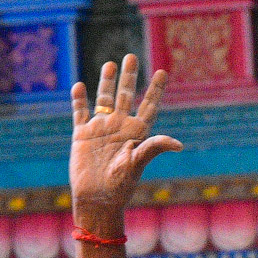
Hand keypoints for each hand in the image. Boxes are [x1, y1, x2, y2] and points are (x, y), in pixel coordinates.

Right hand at [69, 55, 178, 222]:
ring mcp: (100, 129)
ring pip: (104, 99)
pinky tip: (80, 86)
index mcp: (137, 133)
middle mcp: (120, 127)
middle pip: (125, 96)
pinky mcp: (82, 134)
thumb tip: (178, 143)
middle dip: (128, 77)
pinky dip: (79, 99)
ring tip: (110, 64)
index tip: (163, 71)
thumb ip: (153, 148)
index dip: (155, 89)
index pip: (148, 105)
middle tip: (131, 57)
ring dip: (106, 82)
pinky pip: (80, 112)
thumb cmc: (121, 185)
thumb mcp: (137, 164)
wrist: (97, 199)